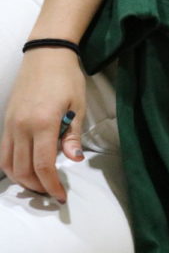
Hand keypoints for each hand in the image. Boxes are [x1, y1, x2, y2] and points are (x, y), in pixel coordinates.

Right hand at [0, 48, 86, 202]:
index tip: (60, 196)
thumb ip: (72, 135)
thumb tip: (74, 160)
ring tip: (39, 185)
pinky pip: (3, 152)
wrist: (46, 56)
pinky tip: (24, 170)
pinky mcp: (5, 121)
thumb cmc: (67, 79)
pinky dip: (11, 166)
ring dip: (22, 180)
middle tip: (52, 193)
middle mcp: (21, 127)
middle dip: (38, 186)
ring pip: (8, 164)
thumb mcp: (78, 106)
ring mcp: (9, 125)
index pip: (43, 165)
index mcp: (43, 123)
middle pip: (23, 169)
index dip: (51, 185)